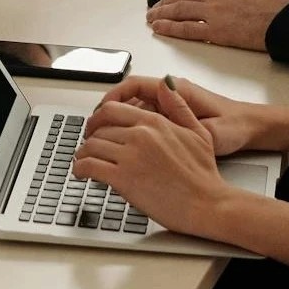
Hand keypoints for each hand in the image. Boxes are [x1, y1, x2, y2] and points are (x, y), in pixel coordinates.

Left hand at [71, 77, 236, 238]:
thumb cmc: (204, 175)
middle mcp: (140, 135)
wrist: (208, 205)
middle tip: (88, 146)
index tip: (95, 127)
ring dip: (83, 154)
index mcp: (154, 122)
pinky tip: (81, 173)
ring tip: (83, 161)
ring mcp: (130, 156)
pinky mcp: (123, 179)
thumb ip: (178, 107)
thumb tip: (166, 83)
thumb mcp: (198, 133)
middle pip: (99, 128)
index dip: (98, 118)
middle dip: (89, 137)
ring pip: (91, 146)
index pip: (112, 109)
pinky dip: (80, 169)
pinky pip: (90, 167)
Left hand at [145, 0, 288, 51]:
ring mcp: (215, 11)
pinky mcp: (217, 30)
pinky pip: (187, 28)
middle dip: (166, 2)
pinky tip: (160, 29)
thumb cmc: (282, 5)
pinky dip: (170, 28)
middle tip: (155, 8)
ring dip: (162, 14)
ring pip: (180, 9)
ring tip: (152, 19)